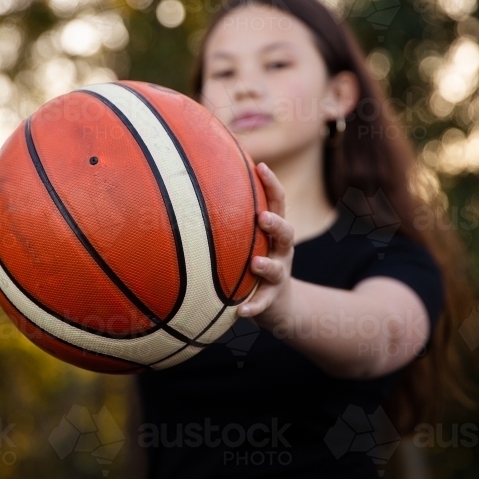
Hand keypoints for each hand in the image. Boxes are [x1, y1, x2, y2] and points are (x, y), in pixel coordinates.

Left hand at [237, 162, 295, 328]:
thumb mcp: (248, 239)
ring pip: (277, 269)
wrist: (278, 305)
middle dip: (276, 224)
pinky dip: (253, 307)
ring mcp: (279, 275)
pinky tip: (240, 312)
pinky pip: (263, 304)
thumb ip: (230, 218)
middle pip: (286, 233)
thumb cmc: (253, 261)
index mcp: (273, 232)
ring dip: (267, 266)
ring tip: (256, 263)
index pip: (277, 203)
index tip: (260, 166)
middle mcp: (281, 251)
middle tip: (263, 218)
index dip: (272, 184)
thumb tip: (192, 185)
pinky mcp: (271, 299)